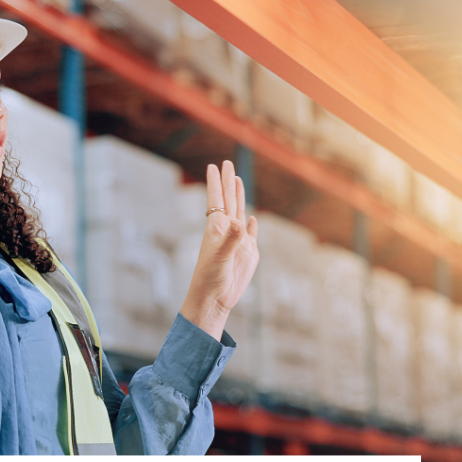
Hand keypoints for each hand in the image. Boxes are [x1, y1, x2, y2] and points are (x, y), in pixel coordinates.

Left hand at [179, 160, 258, 340]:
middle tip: (227, 162)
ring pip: (239, 212)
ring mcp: (238, 241)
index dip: (216, 183)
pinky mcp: (248, 253)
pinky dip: (252, 225)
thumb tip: (241, 221)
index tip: (214, 166)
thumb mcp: (220, 257)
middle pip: (228, 200)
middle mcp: (227, 231)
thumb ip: (231, 239)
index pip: (217, 200)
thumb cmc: (210, 278)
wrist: (214, 299)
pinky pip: (251, 234)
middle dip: (228, 182)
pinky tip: (251, 218)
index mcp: (216, 229)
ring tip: (237, 180)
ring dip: (238, 196)